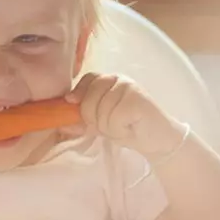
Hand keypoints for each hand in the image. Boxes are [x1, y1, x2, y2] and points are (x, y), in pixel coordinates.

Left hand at [64, 73, 184, 158]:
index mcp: (109, 79)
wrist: (159, 140)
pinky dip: (119, 131)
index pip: (86, 80)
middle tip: (112, 126)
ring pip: (100, 112)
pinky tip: (130, 129)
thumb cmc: (129, 128)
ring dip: (109, 128)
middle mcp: (119, 79)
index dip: (79, 96)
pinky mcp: (137, 100)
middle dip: (95, 120)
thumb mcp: (101, 122)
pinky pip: (113, 119)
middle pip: (89, 99)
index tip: (80, 112)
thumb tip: (60, 123)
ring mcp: (129, 88)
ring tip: (123, 127)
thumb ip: (82, 118)